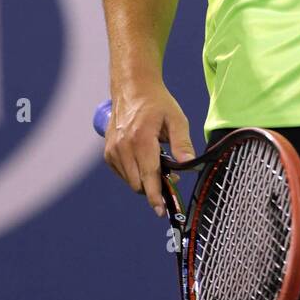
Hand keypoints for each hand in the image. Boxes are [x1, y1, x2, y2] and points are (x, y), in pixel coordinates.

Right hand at [103, 82, 195, 217]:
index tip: (161, 211)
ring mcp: (113, 150)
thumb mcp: (176, 119)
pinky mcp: (108, 152)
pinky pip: (123, 174)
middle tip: (169, 175)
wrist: (132, 88)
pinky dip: (134, 173)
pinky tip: (143, 158)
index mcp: (141, 139)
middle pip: (139, 184)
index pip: (149, 176)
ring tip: (156, 160)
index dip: (155, 196)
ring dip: (144, 180)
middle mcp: (123, 146)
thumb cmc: (157, 103)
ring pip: (130, 181)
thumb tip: (191, 165)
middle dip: (154, 187)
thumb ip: (183, 144)